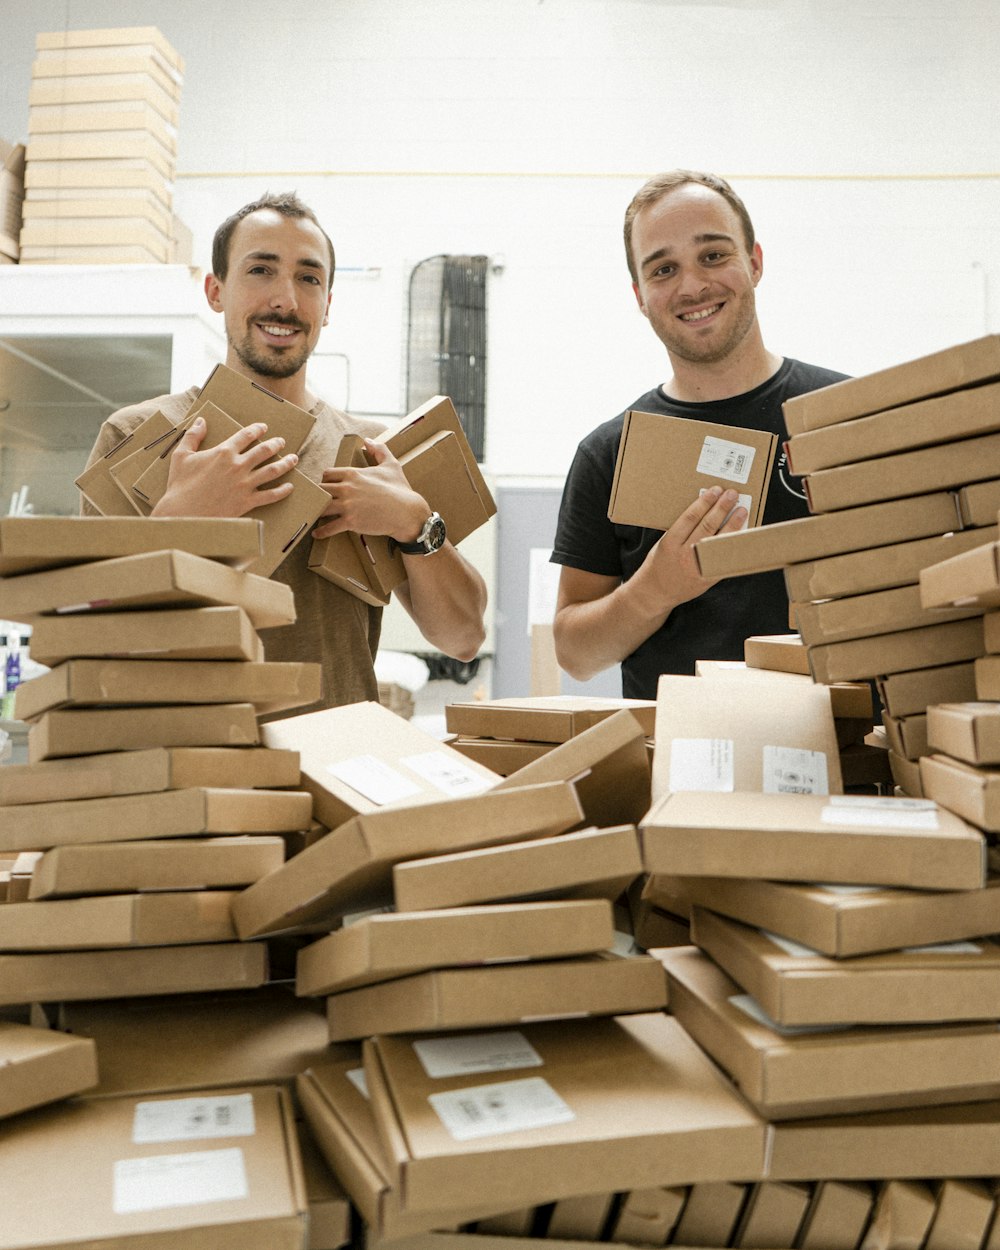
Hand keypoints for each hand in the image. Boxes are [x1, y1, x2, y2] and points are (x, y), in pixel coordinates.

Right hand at [150, 417, 298, 517]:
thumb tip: (201, 420)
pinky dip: (283, 490)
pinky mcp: (248, 501)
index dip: (257, 429)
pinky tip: (290, 487)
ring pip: (273, 470)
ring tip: (294, 459)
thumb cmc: (180, 485)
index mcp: (223, 452)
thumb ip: (192, 436)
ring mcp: (245, 484)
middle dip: (275, 444)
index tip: (264, 427)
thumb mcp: (181, 455)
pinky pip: (271, 495)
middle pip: (264, 450)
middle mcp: (238, 465)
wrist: (184, 513)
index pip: (246, 435)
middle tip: (281, 442)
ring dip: (286, 463)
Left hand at [312, 439, 428, 541]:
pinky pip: (330, 527)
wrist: (407, 512)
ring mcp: (347, 505)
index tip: (326, 487)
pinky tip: (316, 533)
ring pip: (322, 507)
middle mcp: (347, 488)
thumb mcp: (392, 465)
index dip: (325, 480)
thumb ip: (379, 450)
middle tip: (315, 501)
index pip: (328, 474)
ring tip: (311, 516)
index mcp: (353, 473)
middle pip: (321, 490)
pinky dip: (322, 531)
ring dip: (316, 512)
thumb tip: (368, 440)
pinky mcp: (351, 522)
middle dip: (318, 495)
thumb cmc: (400, 489)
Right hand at [642, 485, 747, 608]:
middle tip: (732, 494)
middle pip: (707, 526)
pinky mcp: (707, 578)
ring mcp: (696, 566)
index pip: (690, 518)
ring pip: (718, 541)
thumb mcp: (663, 543)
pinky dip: (733, 547)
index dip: (704, 502)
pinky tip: (742, 537)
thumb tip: (703, 512)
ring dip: (732, 524)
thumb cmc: (659, 564)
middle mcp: (684, 554)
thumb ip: (680, 530)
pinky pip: (723, 560)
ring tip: (741, 510)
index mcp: (670, 543)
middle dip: (721, 508)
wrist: (655, 592)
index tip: (715, 490)